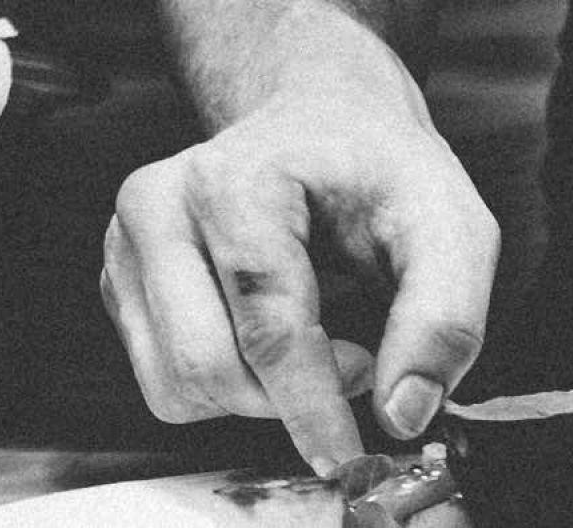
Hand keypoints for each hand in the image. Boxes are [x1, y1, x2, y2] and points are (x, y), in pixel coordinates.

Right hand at [102, 47, 498, 475]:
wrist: (322, 119)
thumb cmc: (380, 168)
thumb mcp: (449, 222)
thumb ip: (443, 314)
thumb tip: (405, 411)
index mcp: (236, 178)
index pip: (267, 326)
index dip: (314, 405)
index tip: (353, 453)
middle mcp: (159, 203)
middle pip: (211, 368)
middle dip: (292, 396)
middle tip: (359, 361)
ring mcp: (128, 242)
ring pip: (178, 388)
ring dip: (257, 394)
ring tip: (317, 338)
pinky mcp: (122, 281)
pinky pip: (165, 382)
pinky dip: (227, 384)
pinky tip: (269, 334)